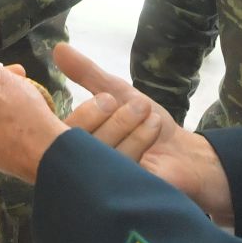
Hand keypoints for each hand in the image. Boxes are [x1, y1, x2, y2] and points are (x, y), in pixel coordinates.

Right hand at [54, 45, 232, 224]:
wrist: (184, 155)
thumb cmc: (146, 126)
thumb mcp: (117, 93)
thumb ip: (87, 74)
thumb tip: (58, 47)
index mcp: (73, 144)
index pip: (60, 131)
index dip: (87, 112)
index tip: (111, 99)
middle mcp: (80, 167)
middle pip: (79, 144)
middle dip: (113, 119)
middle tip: (137, 106)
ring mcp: (100, 184)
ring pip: (101, 155)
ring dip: (130, 128)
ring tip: (149, 117)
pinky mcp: (122, 195)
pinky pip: (121, 170)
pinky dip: (141, 142)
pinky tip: (154, 130)